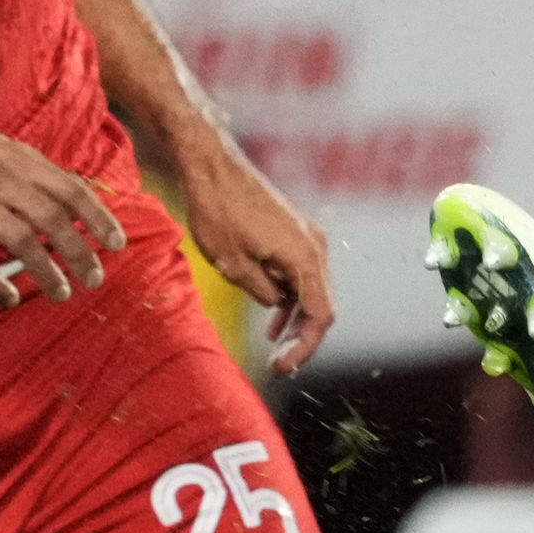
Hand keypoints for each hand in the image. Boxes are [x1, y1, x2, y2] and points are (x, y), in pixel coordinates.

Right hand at [0, 115, 129, 303]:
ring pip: (23, 244)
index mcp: (18, 160)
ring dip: (47, 274)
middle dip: (80, 253)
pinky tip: (9, 298)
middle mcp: (2, 180)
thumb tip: (67, 191)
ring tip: (62, 294)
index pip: (71, 189)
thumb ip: (29, 170)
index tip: (117, 243)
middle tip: (95, 280)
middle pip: (54, 221)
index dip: (98, 218)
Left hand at [164, 127, 339, 373]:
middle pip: (322, 304)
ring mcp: (306, 236)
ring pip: (312, 289)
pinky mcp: (293, 231)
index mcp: (305, 257)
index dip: (306, 347)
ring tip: (275, 345)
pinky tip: (273, 315)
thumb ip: (263, 293)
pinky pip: (300, 272)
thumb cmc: (218, 212)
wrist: (212, 165)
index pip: (321, 315)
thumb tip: (277, 305)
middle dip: (303, 337)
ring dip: (296, 318)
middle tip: (279, 363)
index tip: (283, 367)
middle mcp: (314, 246)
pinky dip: (290, 295)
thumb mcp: (234, 266)